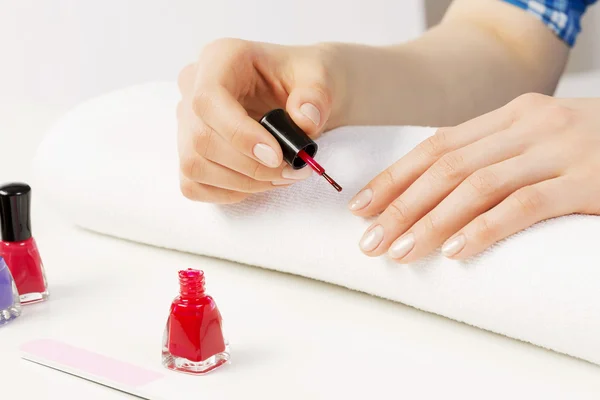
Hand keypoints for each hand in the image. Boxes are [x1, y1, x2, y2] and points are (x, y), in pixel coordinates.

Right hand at [177, 38, 345, 202]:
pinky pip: (194, 183)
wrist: (300, 93)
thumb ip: (316, 95)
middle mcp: (193, 87)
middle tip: (292, 172)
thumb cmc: (303, 79)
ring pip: (195, 165)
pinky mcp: (189, 150)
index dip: (240, 134)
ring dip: (243, 182)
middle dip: (250, 167)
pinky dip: (229, 192)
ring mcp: (186, 121)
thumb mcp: (320, 76)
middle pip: (202, 139)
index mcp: (220, 58)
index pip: (209, 99)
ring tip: (282, 177)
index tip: (277, 156)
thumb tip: (304, 120)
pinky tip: (259, 182)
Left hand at [348, 93, 599, 261]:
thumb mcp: (537, 141)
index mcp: (511, 115)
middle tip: (370, 240)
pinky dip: (486, 228)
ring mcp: (560, 151)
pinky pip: (525, 205)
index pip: (437, 145)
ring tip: (400, 251)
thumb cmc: (591, 149)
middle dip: (401, 205)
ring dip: (431, 221)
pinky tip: (457, 251)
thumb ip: (493, 157)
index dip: (395, 177)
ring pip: (477, 186)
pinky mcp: (588, 181)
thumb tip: (433, 194)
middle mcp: (529, 126)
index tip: (362, 206)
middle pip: (448, 167)